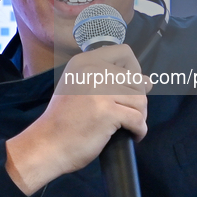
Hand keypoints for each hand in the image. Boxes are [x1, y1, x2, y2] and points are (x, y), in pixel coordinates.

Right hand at [5, 44, 151, 195]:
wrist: (48, 144)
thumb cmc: (64, 119)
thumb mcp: (79, 87)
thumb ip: (108, 79)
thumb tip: (148, 81)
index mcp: (84, 61)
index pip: (124, 52)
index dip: (134, 68)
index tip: (129, 85)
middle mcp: (93, 70)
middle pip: (136, 79)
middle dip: (137, 99)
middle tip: (128, 114)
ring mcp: (100, 91)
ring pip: (140, 99)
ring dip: (140, 115)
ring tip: (129, 125)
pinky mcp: (107, 112)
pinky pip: (138, 119)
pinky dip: (140, 130)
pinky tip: (133, 135)